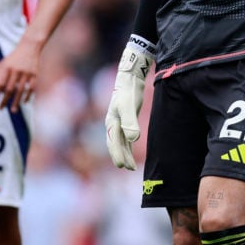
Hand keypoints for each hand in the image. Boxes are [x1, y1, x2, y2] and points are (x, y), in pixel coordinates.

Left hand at [0, 42, 38, 111]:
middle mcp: (16, 70)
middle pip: (10, 89)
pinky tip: (24, 102)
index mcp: (7, 67)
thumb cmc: (14, 57)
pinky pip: (31, 87)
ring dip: (16, 101)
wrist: (30, 46)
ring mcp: (26, 72)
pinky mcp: (35, 74)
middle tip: (1, 109)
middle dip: (5, 100)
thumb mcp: (3, 62)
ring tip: (13, 111)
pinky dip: (28, 95)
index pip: (0, 83)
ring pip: (20, 90)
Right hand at [105, 36, 154, 169]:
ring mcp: (119, 121)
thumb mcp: (129, 106)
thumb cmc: (129, 91)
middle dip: (121, 156)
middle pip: (115, 144)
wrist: (131, 76)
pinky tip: (132, 149)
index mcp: (111, 121)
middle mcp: (113, 123)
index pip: (113, 142)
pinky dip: (128, 145)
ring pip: (120, 141)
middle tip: (129, 168)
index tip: (122, 166)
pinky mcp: (126, 118)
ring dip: (125, 153)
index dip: (117, 155)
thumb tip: (133, 139)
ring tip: (131, 165)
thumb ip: (130, 122)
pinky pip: (125, 136)